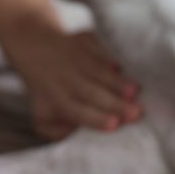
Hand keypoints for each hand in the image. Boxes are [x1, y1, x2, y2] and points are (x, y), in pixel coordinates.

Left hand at [0, 18, 141, 140]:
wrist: (36, 46)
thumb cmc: (48, 90)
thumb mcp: (42, 116)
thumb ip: (57, 132)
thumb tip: (76, 133)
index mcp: (58, 100)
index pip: (78, 112)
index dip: (97, 118)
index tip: (116, 125)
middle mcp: (66, 79)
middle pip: (93, 94)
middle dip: (115, 104)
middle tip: (138, 113)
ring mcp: (76, 58)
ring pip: (99, 72)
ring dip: (118, 82)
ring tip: (136, 91)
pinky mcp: (85, 40)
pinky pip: (99, 48)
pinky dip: (110, 56)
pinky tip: (122, 66)